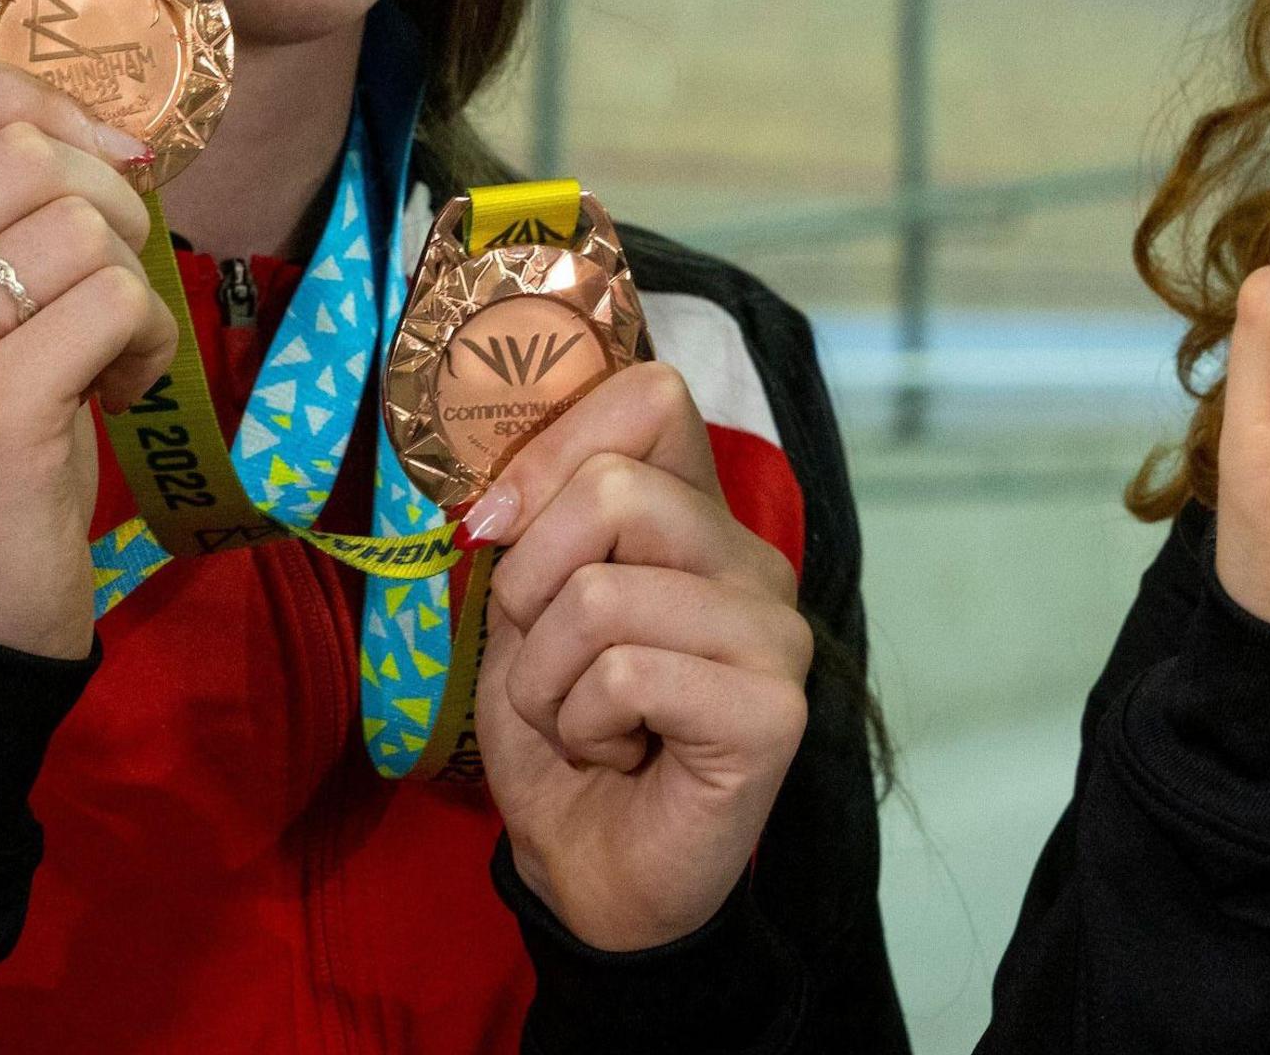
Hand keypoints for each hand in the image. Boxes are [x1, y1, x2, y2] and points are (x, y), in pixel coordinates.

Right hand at [0, 44, 177, 658]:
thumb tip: (101, 138)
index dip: (21, 93)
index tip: (88, 158)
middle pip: (23, 149)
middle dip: (108, 204)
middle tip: (109, 289)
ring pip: (80, 225)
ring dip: (134, 288)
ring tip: (109, 358)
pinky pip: (115, 301)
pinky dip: (148, 342)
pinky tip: (118, 395)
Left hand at [466, 360, 812, 952]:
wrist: (590, 873)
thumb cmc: (560, 736)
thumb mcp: (524, 613)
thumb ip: (532, 529)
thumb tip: (496, 499)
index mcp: (696, 518)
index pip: (651, 398)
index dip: (552, 443)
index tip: (496, 524)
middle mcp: (750, 562)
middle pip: (615, 490)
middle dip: (530, 582)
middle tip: (546, 658)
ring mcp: (773, 634)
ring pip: (602, 595)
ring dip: (548, 679)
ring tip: (584, 721)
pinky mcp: (773, 710)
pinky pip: (626, 676)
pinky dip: (584, 725)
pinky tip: (619, 754)